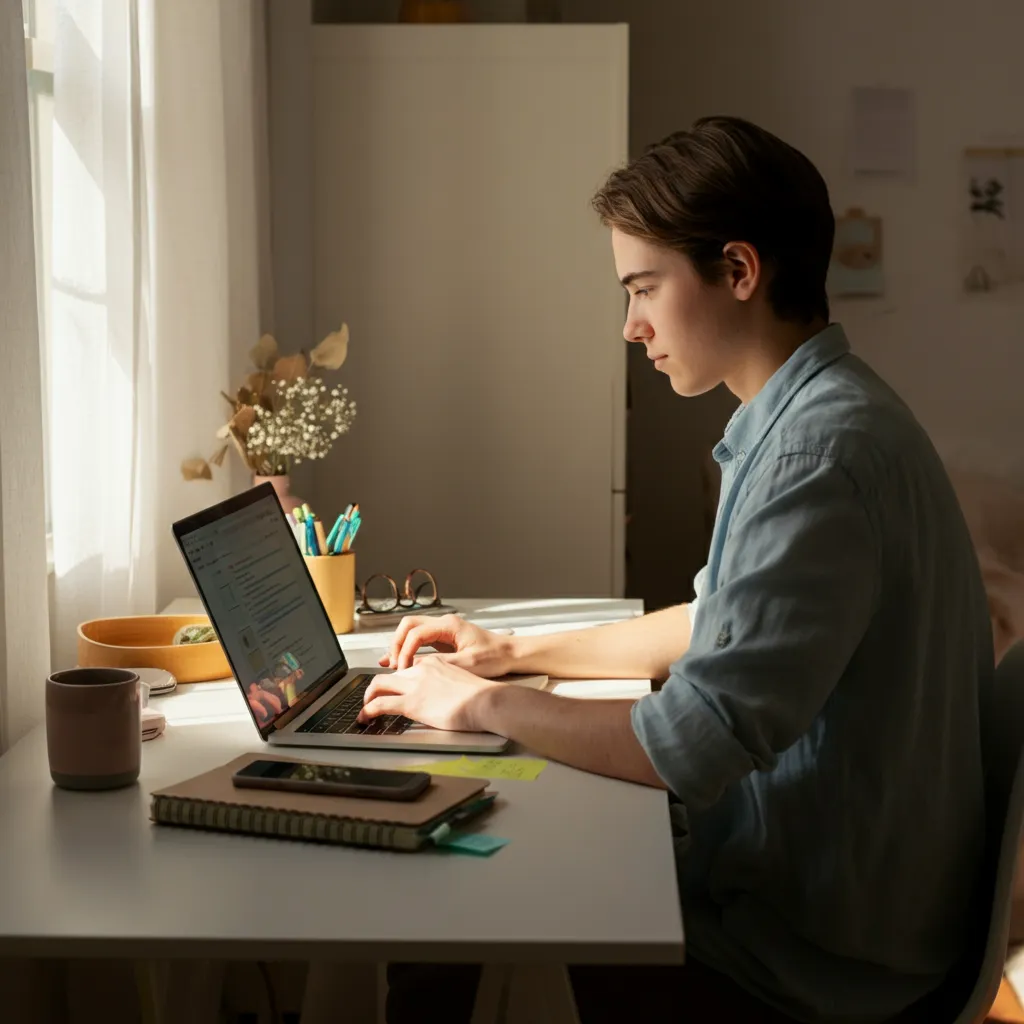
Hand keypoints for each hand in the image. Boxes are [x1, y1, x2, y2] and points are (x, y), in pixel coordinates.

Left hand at [359, 658, 500, 731]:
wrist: (487, 701)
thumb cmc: (482, 697)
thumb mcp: (461, 681)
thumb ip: (446, 683)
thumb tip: (441, 695)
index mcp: (434, 663)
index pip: (406, 668)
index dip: (395, 680)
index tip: (390, 689)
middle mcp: (421, 670)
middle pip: (388, 674)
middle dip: (375, 687)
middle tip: (371, 699)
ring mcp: (415, 685)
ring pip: (378, 685)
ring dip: (367, 697)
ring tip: (364, 710)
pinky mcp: (412, 702)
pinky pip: (380, 703)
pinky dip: (368, 710)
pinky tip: (365, 718)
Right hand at [379, 613, 515, 674]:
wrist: (510, 654)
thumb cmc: (494, 657)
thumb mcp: (467, 664)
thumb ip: (441, 665)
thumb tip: (417, 669)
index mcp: (449, 626)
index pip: (416, 633)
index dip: (405, 651)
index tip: (402, 669)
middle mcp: (444, 623)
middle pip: (408, 625)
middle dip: (397, 644)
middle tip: (393, 665)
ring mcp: (443, 630)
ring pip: (412, 631)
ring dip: (401, 646)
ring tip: (391, 664)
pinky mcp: (444, 639)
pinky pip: (420, 640)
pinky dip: (409, 650)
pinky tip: (401, 662)